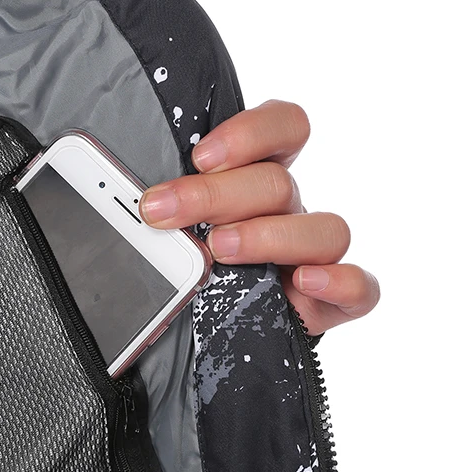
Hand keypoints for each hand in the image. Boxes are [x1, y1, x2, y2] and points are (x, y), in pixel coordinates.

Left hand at [139, 100, 378, 334]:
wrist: (187, 341)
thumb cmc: (177, 275)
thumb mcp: (160, 232)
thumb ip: (154, 204)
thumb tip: (111, 190)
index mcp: (255, 184)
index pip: (283, 130)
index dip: (250, 134)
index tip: (199, 157)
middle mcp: (287, 216)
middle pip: (279, 184)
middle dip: (216, 194)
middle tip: (164, 211)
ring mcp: (310, 260)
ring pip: (324, 230)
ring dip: (267, 234)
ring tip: (218, 249)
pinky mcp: (326, 306)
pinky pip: (361, 289)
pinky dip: (341, 282)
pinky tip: (302, 283)